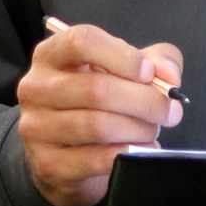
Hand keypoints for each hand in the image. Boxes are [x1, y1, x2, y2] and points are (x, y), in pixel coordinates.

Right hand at [17, 23, 183, 205]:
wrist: (69, 157)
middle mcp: (35, 88)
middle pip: (98, 89)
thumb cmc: (100, 104)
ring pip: (99, 126)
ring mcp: (36, 128)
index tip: (149, 74)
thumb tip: (169, 76)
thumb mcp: (127, 72)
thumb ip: (156, 62)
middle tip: (170, 111)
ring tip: (151, 130)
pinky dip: (131, 153)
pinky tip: (141, 149)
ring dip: (139, 129)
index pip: (82, 41)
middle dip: (146, 101)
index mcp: (52, 55)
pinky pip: (100, 158)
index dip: (123, 56)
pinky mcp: (48, 164)